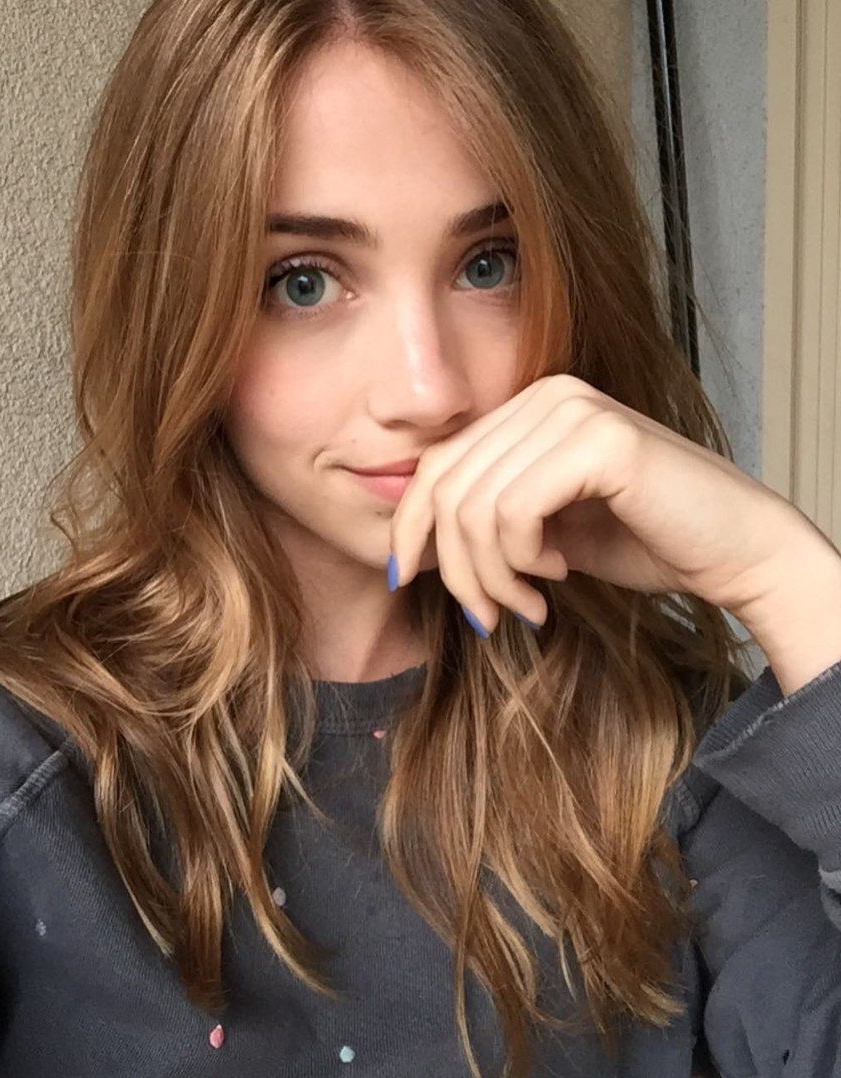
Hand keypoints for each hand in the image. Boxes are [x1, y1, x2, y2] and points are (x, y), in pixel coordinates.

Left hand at [388, 373, 829, 634]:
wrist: (736, 551)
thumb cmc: (644, 540)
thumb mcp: (543, 530)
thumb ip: (485, 522)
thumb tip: (408, 549)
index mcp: (530, 407)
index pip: (436, 464)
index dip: (408, 528)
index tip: (408, 582)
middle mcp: (547, 395)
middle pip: (445, 488)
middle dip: (455, 570)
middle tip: (489, 616)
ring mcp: (574, 410)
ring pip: (473, 507)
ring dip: (493, 576)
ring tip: (531, 604)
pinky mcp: (600, 441)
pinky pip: (514, 512)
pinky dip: (524, 560)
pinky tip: (561, 574)